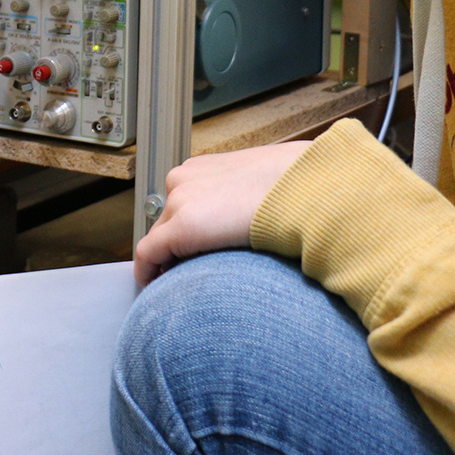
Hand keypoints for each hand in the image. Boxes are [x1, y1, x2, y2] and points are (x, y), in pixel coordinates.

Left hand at [134, 141, 311, 285]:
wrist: (307, 191)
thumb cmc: (298, 187)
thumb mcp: (265, 185)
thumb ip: (247, 198)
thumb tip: (254, 217)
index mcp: (204, 167)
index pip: (180, 202)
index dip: (182, 230)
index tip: (189, 249)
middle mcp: (184, 179)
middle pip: (166, 220)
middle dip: (173, 246)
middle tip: (184, 271)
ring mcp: (179, 201)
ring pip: (159, 238)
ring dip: (166, 259)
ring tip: (177, 281)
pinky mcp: (181, 227)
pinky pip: (148, 254)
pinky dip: (148, 271)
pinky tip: (153, 286)